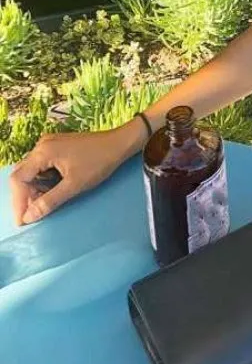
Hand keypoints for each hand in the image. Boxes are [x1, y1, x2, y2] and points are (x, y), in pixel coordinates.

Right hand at [8, 122, 143, 225]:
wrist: (121, 142)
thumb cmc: (100, 161)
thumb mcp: (74, 185)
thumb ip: (49, 201)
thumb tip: (28, 217)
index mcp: (43, 152)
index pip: (18, 179)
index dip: (18, 202)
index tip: (23, 220)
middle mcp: (42, 145)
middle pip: (22, 174)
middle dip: (24, 197)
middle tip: (31, 216)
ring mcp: (50, 144)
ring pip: (32, 171)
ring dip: (34, 189)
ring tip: (42, 206)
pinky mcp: (58, 146)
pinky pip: (42, 165)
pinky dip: (43, 180)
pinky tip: (50, 192)